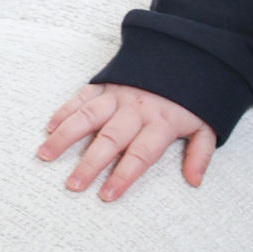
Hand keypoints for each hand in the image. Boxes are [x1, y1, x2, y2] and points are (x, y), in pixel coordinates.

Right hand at [38, 83, 216, 200]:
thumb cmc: (192, 99)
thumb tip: (194, 181)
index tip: (106, 195)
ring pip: (88, 116)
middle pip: (110, 139)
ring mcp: (119, 95)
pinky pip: (82, 97)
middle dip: (90, 164)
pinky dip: (65, 111)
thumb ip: (200, 154)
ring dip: (65, 136)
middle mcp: (137, 109)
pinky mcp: (106, 83)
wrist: (186, 56)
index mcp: (162, 123)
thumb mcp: (206, 125)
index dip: (123, 176)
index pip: (140, 154)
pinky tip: (50, 127)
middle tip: (73, 184)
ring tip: (46, 155)